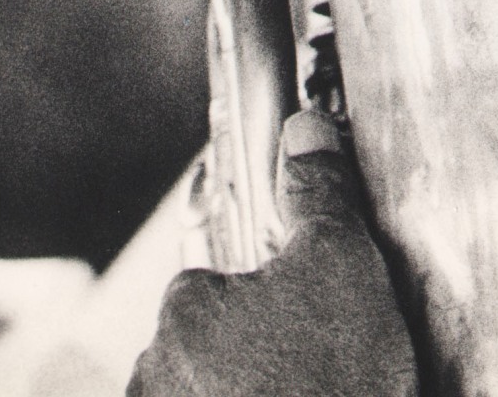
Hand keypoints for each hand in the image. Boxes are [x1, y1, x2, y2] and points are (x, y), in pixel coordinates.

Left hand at [129, 112, 418, 396]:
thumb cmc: (332, 379)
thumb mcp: (345, 264)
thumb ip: (319, 194)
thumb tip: (304, 128)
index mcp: (187, 306)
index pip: (217, 286)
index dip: (270, 303)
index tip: (309, 329)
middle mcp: (152, 371)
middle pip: (202, 348)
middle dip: (245, 358)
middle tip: (310, 375)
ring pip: (198, 396)